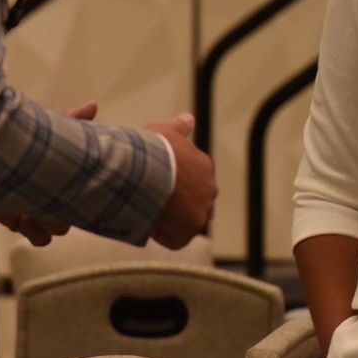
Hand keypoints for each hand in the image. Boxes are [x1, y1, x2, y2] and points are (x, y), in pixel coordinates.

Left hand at [0, 100, 99, 245]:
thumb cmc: (18, 141)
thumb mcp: (46, 130)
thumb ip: (71, 120)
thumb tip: (94, 104)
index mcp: (63, 176)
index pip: (86, 195)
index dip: (80, 197)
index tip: (65, 188)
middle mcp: (54, 196)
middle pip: (75, 214)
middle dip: (62, 211)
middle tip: (45, 199)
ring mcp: (38, 211)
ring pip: (59, 230)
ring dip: (49, 223)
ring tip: (32, 210)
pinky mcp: (18, 221)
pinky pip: (40, 240)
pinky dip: (36, 234)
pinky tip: (23, 220)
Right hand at [145, 112, 215, 248]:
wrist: (150, 170)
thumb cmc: (154, 149)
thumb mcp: (165, 131)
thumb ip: (179, 127)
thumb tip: (189, 118)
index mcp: (205, 165)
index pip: (195, 180)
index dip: (175, 184)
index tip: (157, 182)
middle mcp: (209, 189)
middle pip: (195, 202)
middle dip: (178, 204)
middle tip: (152, 200)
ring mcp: (201, 211)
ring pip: (187, 222)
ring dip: (171, 220)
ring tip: (148, 214)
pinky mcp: (189, 231)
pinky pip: (176, 239)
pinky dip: (163, 235)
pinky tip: (148, 226)